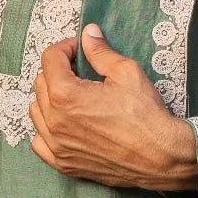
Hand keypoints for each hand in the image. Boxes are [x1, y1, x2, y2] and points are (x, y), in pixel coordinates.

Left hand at [29, 24, 197, 191]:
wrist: (160, 156)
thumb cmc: (145, 115)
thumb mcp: (126, 72)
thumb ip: (100, 51)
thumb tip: (88, 33)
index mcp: (66, 95)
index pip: (50, 58)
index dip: (66, 47)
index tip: (80, 49)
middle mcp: (54, 122)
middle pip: (41, 82)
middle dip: (58, 70)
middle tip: (80, 69)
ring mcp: (57, 146)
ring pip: (37, 111)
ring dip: (50, 97)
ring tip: (74, 94)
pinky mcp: (64, 164)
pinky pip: (39, 142)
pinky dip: (47, 128)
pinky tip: (65, 122)